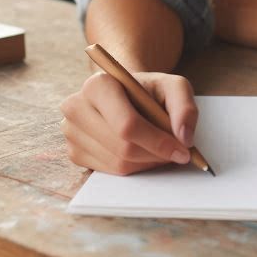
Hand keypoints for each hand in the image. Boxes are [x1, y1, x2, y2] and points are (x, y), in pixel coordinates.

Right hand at [60, 70, 198, 175]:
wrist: (125, 92)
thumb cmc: (148, 89)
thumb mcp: (172, 86)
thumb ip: (184, 106)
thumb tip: (184, 138)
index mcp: (97, 85)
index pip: (127, 125)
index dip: (158, 141)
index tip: (183, 150)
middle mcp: (77, 107)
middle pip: (123, 148)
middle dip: (156, 154)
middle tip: (177, 153)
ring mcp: (71, 132)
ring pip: (118, 164)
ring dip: (147, 162)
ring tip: (161, 149)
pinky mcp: (74, 153)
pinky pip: (110, 171)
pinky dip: (133, 167)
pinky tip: (142, 152)